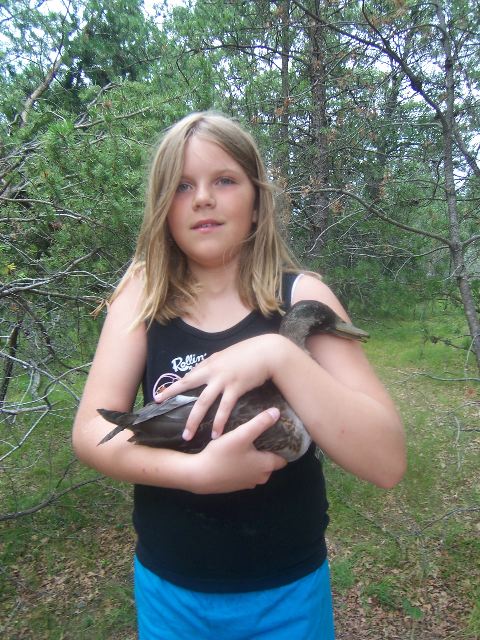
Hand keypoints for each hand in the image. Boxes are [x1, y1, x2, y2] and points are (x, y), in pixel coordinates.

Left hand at [155, 334, 286, 438]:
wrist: (268, 351)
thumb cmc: (250, 352)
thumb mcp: (229, 355)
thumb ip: (218, 363)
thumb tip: (210, 369)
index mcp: (210, 362)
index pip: (189, 375)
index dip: (175, 385)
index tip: (161, 394)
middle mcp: (213, 370)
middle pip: (187, 384)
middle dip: (171, 394)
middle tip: (158, 404)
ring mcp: (223, 379)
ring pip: (203, 402)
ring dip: (194, 420)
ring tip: (187, 435)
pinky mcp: (236, 387)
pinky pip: (224, 408)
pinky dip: (219, 422)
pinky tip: (216, 434)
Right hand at [187, 407, 286, 493]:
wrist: (198, 475)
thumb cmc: (222, 455)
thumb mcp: (242, 434)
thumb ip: (260, 423)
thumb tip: (277, 412)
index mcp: (266, 466)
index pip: (283, 458)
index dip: (281, 447)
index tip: (276, 434)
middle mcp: (260, 478)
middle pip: (270, 462)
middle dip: (267, 450)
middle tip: (260, 435)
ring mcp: (247, 483)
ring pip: (257, 468)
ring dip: (254, 458)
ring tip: (247, 442)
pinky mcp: (235, 485)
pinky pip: (245, 472)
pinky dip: (244, 465)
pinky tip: (234, 454)